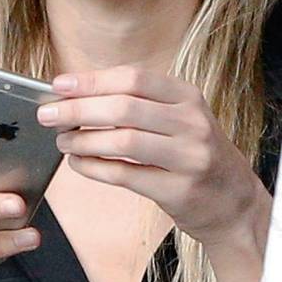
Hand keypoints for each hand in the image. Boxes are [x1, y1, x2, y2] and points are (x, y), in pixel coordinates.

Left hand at [37, 66, 271, 252]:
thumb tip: (75, 94)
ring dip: (82, 140)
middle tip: (48, 115)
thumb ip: (136, 104)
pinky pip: (124, 175)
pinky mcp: (179, 190)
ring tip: (63, 141)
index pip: (133, 79)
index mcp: (188, 97)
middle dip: (78, 110)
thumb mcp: (178, 119)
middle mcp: (192, 123)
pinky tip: (78, 164)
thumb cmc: (193, 154)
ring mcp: (189, 158)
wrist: (233, 202)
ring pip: (122, 142)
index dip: (91, 80)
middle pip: (123, 109)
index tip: (59, 85)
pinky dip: (93, 168)